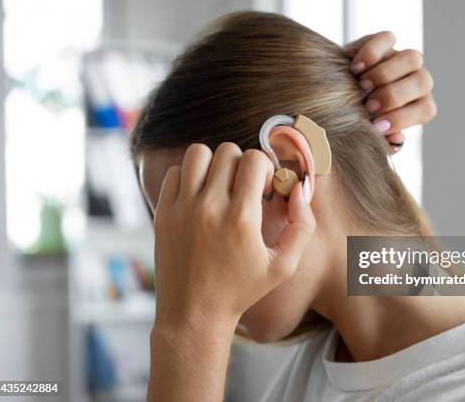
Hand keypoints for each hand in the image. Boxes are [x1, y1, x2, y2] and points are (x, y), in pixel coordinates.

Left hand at [152, 143, 315, 329]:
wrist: (194, 313)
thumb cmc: (241, 290)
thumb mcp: (284, 266)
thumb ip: (302, 225)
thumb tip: (299, 189)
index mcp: (242, 218)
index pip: (254, 159)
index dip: (265, 168)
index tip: (263, 188)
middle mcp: (210, 208)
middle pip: (227, 151)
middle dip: (241, 163)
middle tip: (242, 187)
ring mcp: (182, 209)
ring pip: (197, 153)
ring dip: (213, 163)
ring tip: (219, 185)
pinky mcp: (163, 213)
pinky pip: (174, 172)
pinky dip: (188, 177)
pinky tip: (198, 196)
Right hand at [347, 31, 436, 152]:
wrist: (334, 95)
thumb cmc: (355, 120)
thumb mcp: (368, 134)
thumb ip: (383, 141)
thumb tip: (397, 139)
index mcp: (419, 105)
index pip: (425, 109)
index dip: (403, 118)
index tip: (376, 126)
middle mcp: (415, 80)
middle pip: (423, 81)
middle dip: (394, 95)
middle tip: (368, 106)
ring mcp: (401, 58)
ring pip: (412, 58)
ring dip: (386, 74)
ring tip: (361, 85)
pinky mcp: (384, 42)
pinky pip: (387, 39)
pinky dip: (371, 53)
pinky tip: (354, 68)